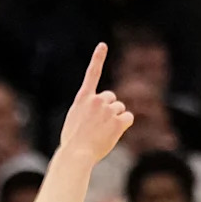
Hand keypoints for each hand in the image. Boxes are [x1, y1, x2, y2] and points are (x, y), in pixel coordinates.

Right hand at [59, 44, 133, 165]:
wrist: (76, 156)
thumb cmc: (72, 144)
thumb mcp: (73, 121)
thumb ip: (86, 110)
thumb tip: (99, 114)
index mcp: (83, 99)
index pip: (92, 74)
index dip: (98, 58)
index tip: (103, 45)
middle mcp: (97, 100)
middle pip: (112, 98)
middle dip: (109, 109)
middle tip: (99, 125)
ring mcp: (108, 110)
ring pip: (120, 108)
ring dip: (115, 119)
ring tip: (104, 133)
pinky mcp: (118, 122)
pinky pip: (128, 118)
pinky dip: (124, 125)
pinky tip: (114, 134)